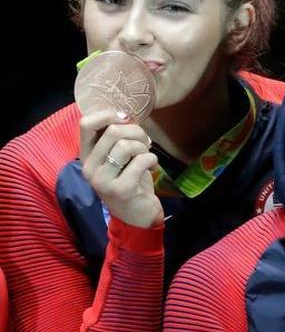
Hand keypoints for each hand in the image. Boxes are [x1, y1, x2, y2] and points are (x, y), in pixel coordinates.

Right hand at [79, 110, 161, 227]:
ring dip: (144, 147)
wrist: (137, 216)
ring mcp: (102, 180)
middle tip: (145, 143)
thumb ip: (116, 139)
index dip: (109, 115)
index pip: (86, 123)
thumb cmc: (130, 182)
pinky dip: (152, 160)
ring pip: (126, 145)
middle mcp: (89, 167)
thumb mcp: (118, 158)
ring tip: (147, 156)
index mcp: (86, 156)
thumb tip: (124, 115)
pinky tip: (152, 166)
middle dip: (137, 132)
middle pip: (113, 132)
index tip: (126, 120)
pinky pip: (140, 161)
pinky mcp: (120, 189)